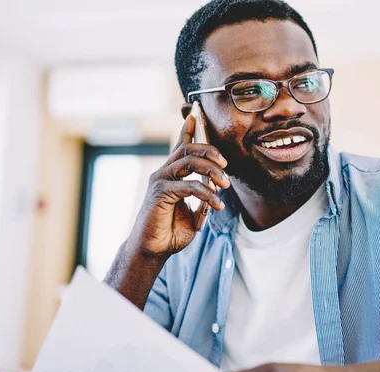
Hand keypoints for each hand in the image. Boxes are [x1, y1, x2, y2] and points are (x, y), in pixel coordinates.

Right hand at [126, 114, 230, 260]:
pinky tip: (217, 204)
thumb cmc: (172, 231)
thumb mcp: (195, 212)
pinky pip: (188, 185)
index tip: (196, 114)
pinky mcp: (160, 192)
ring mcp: (160, 180)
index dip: (188, 129)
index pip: (181, 146)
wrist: (153, 249)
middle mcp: (164, 172)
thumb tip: (217, 187)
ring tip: (226, 185)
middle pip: (188, 148)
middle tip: (226, 165)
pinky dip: (206, 193)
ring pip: (189, 161)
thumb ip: (204, 197)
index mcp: (172, 174)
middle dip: (210, 151)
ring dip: (212, 171)